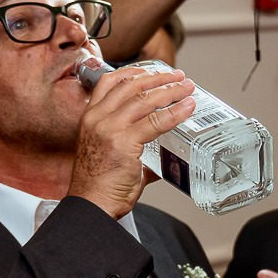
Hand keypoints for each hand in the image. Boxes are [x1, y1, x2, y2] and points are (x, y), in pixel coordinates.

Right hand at [67, 65, 196, 218]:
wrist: (90, 206)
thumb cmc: (98, 187)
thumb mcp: (110, 155)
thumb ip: (134, 149)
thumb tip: (161, 156)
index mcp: (90, 118)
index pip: (110, 82)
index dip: (134, 72)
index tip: (152, 70)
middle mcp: (98, 118)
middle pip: (131, 85)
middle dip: (158, 77)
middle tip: (178, 77)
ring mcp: (109, 129)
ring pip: (145, 99)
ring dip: (170, 90)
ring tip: (187, 88)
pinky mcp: (124, 142)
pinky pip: (156, 122)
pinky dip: (175, 113)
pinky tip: (187, 108)